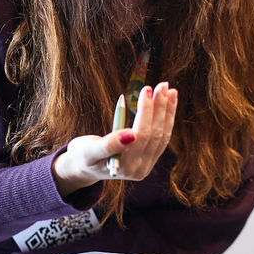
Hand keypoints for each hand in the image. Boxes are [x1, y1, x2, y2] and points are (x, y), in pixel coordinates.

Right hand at [52, 83, 177, 194]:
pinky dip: (167, 118)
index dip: (146, 112)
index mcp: (125, 167)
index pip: (141, 136)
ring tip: (169, 90)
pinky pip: (163, 136)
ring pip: (163, 134)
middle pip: (155, 135)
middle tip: (161, 85)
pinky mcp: (150, 157)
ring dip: (167, 111)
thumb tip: (130, 135)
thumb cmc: (84, 155)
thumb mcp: (89, 150)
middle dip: (159, 108)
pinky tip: (169, 102)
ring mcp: (147, 164)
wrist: (85, 166)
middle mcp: (139, 168)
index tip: (146, 90)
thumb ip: (108, 145)